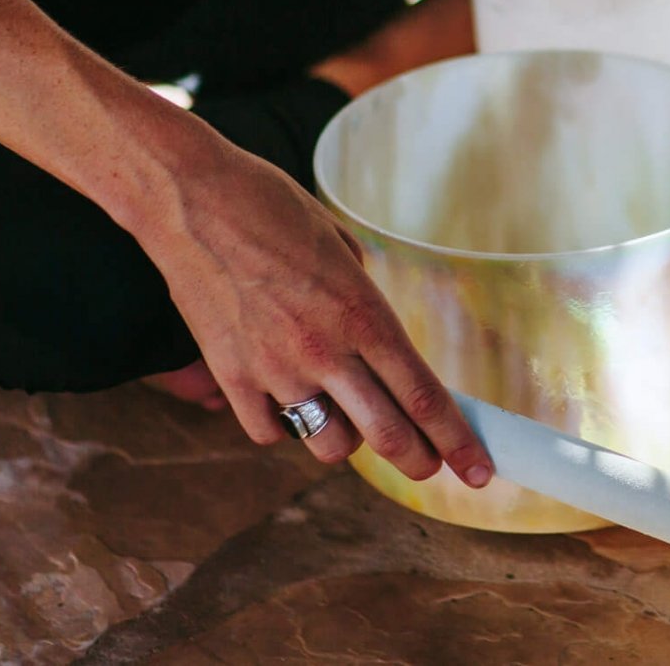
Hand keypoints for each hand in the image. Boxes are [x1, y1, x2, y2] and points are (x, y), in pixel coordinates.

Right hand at [147, 136, 493, 486]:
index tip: (477, 471)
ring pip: (328, 444)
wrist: (192, 199)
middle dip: (418, 460)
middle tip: (430, 467)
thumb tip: (373, 338)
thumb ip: (362, 301)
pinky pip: (269, 431)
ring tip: (350, 418)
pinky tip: (291, 404)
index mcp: (363, 313)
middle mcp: (324, 350)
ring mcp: (274, 369)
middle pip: (386, 434)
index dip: (456, 440)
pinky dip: (285, 426)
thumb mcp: (341, 245)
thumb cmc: (272, 206)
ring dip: (348, 441)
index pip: (423, 396)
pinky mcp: (230, 376)